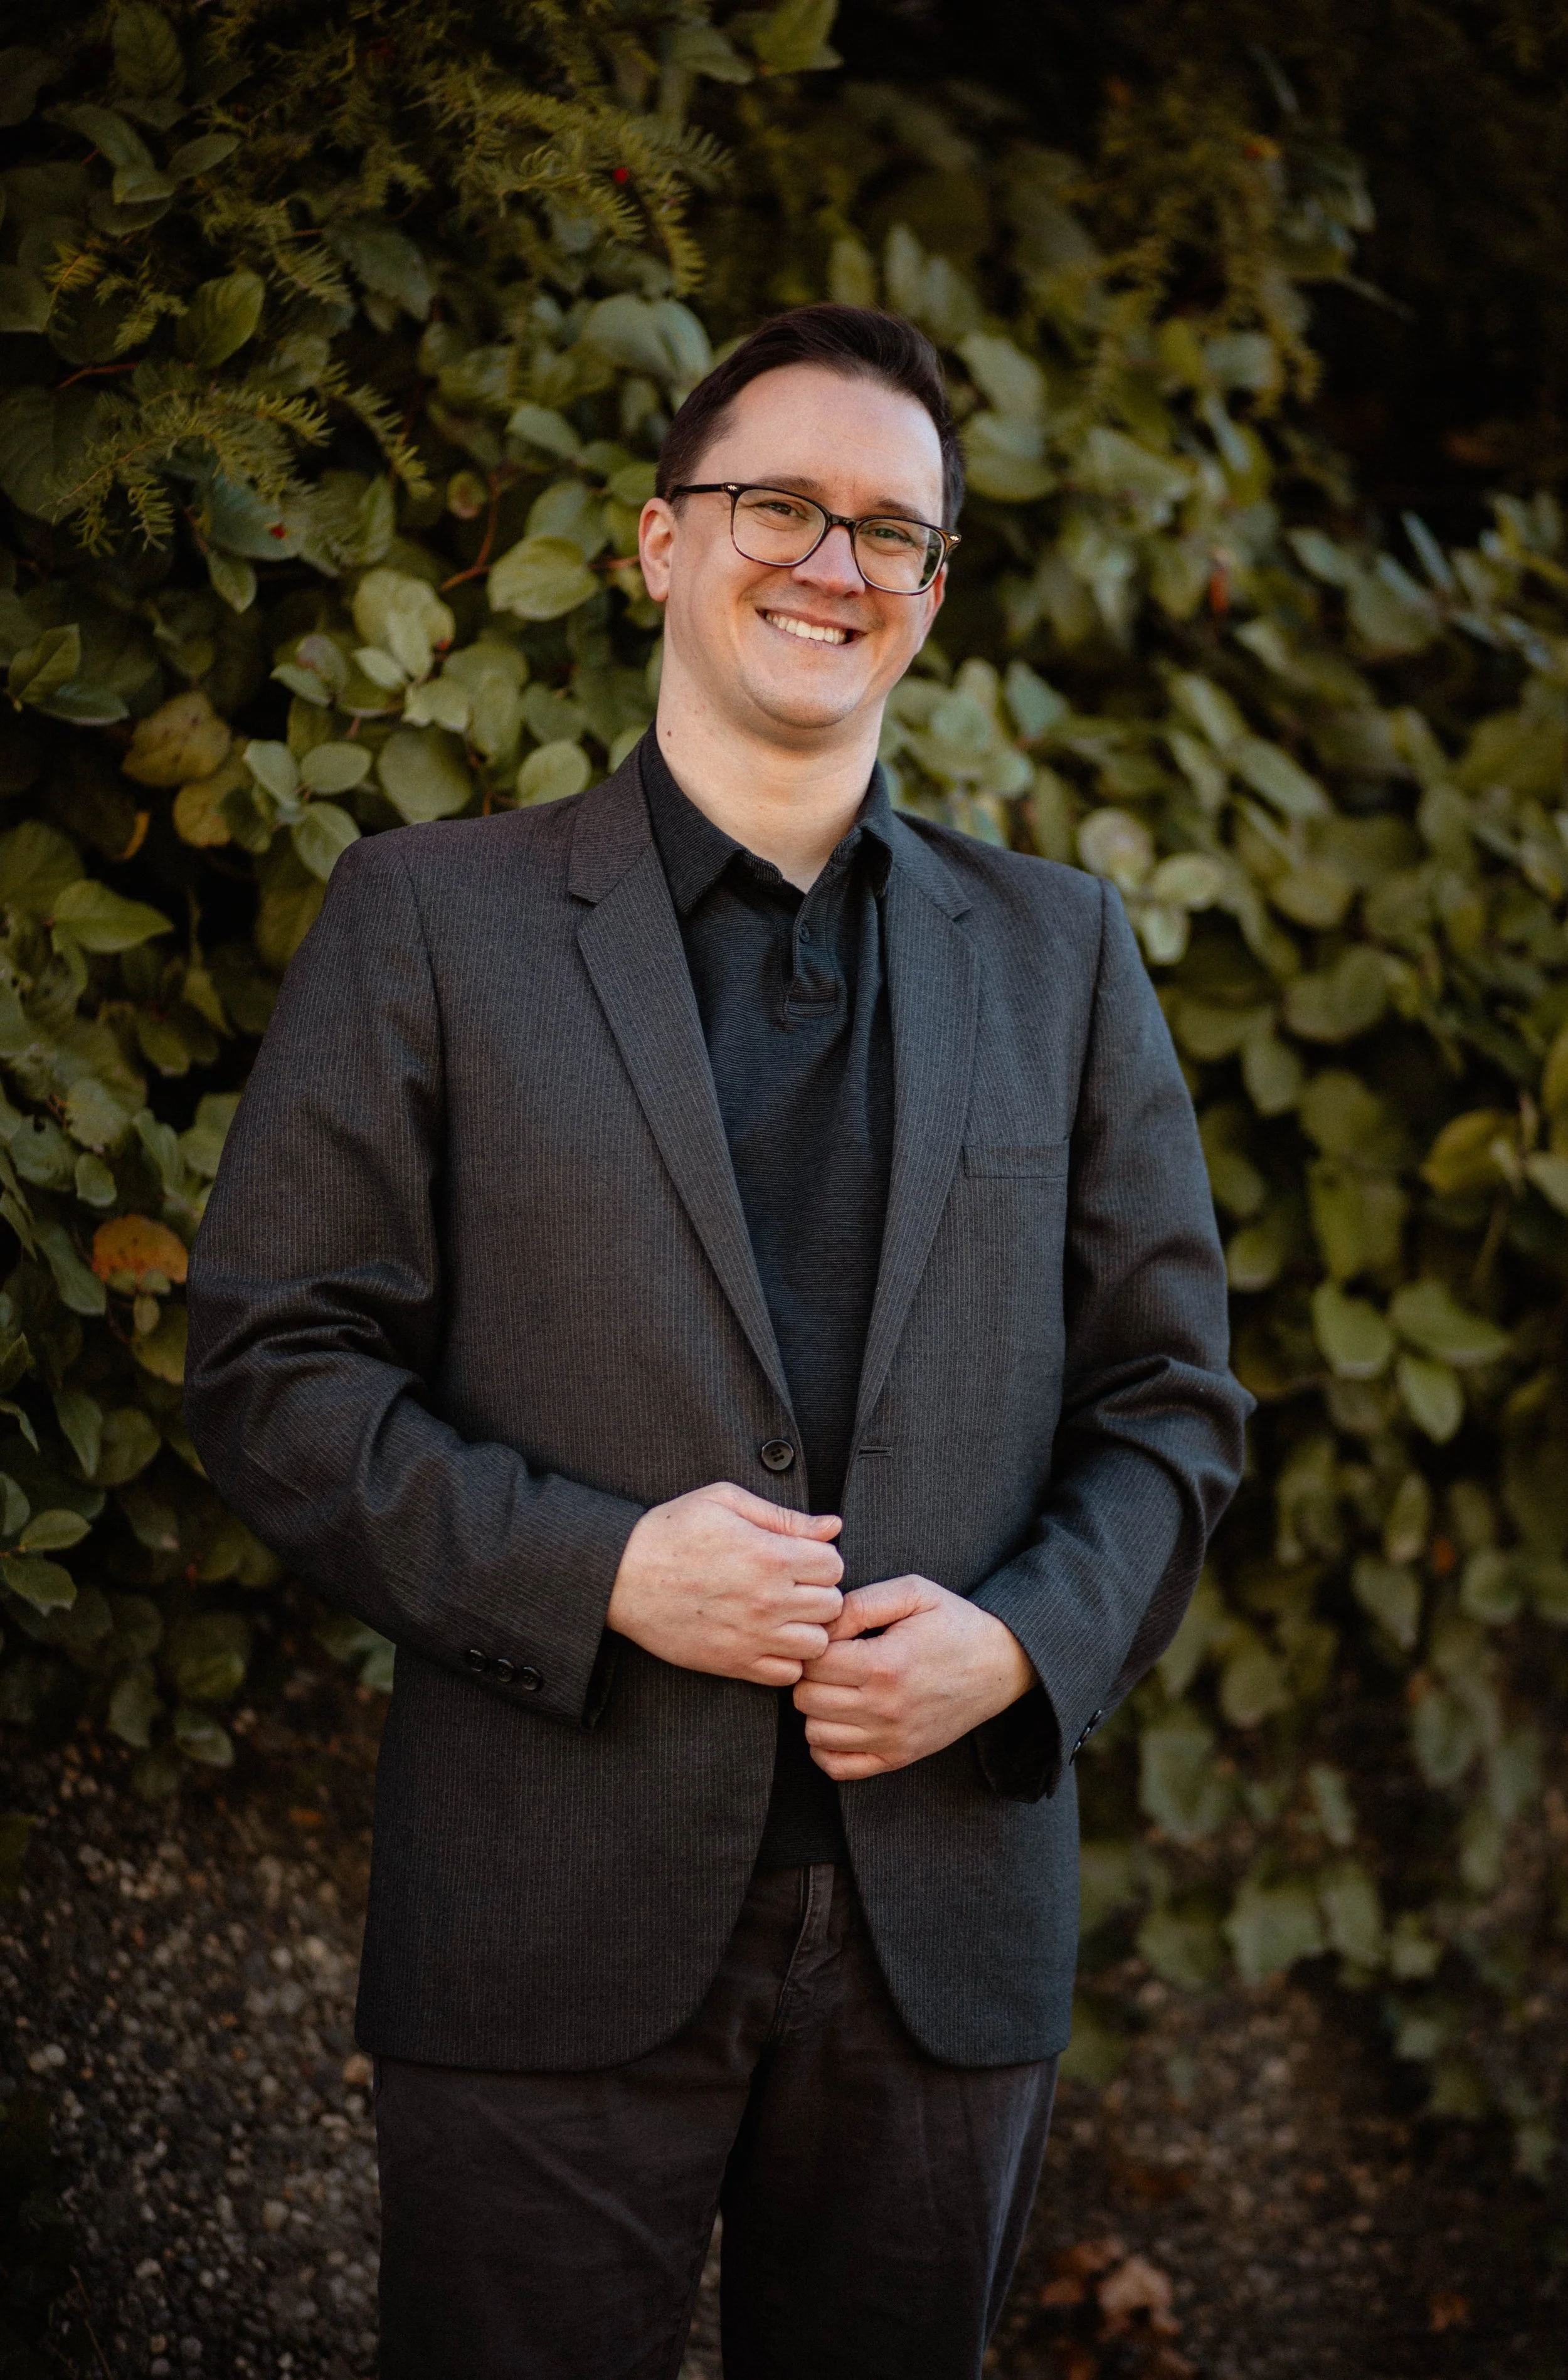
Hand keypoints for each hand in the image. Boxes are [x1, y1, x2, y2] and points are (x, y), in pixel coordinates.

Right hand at [608, 1482, 843, 1686]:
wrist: (621, 1576)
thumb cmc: (672, 1531)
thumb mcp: (725, 1502)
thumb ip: (784, 1517)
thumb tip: (833, 1526)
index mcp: (770, 1556)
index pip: (835, 1565)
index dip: (820, 1559)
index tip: (800, 1558)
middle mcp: (768, 1600)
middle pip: (832, 1606)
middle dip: (818, 1592)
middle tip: (793, 1585)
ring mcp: (753, 1637)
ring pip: (816, 1645)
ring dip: (807, 1629)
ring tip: (784, 1614)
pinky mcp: (734, 1664)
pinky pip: (787, 1674)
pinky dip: (786, 1660)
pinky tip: (768, 1639)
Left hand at [793, 1576, 1034, 1779]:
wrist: (1000, 1666)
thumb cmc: (953, 1624)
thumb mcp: (913, 1593)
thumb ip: (861, 1603)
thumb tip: (822, 1627)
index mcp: (885, 1664)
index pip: (814, 1664)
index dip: (813, 1646)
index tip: (830, 1638)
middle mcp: (885, 1708)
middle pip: (808, 1699)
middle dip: (810, 1676)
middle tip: (830, 1662)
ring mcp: (892, 1739)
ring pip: (816, 1733)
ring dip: (817, 1709)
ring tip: (837, 1688)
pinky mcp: (898, 1757)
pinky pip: (838, 1766)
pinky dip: (826, 1746)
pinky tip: (840, 1720)